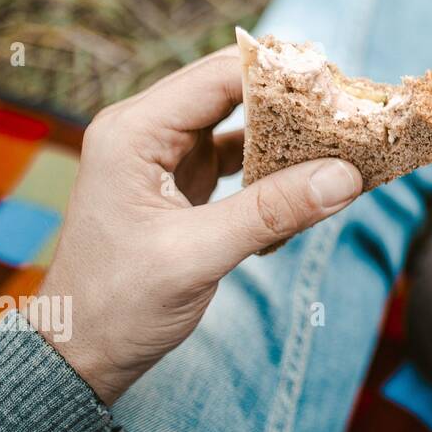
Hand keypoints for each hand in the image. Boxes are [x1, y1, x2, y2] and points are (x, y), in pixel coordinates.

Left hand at [36, 47, 362, 404]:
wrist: (80, 353)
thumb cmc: (116, 306)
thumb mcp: (197, 257)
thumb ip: (271, 211)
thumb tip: (345, 176)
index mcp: (133, 132)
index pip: (218, 78)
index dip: (281, 78)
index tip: (340, 91)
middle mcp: (147, 131)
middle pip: (233, 89)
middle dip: (293, 101)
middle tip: (351, 114)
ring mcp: (166, 154)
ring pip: (242, 121)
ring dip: (289, 133)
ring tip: (341, 143)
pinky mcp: (184, 179)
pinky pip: (242, 155)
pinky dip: (276, 167)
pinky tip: (309, 184)